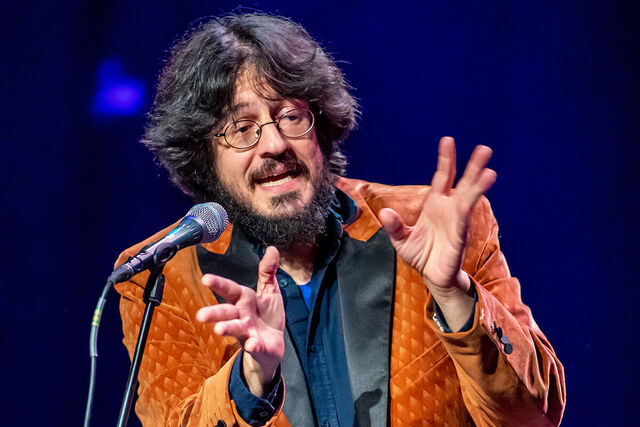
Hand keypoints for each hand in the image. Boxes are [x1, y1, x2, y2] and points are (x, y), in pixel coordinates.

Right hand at [196, 246, 284, 395]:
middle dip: (214, 313)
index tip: (206, 279)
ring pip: (235, 329)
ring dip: (227, 328)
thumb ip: (267, 271)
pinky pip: (254, 346)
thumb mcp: (269, 290)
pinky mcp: (257, 346)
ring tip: (219, 329)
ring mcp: (248, 331)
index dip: (218, 284)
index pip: (229, 289)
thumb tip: (271, 250)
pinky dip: (253, 345)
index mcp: (244, 299)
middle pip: (226, 312)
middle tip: (201, 315)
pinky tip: (251, 344)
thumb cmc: (268, 315)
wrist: (274, 343)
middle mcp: (242, 315)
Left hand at [379, 137, 495, 310]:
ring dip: (479, 185)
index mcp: (435, 205)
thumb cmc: (420, 255)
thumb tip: (385, 212)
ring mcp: (456, 221)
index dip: (446, 160)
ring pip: (469, 198)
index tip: (448, 140)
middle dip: (473, 166)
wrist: (432, 277)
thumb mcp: (400, 239)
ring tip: (490, 170)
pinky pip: (464, 217)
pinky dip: (469, 206)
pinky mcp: (459, 235)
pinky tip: (479, 195)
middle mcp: (449, 209)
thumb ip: (394, 225)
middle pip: (463, 182)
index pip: (442, 177)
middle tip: (485, 148)